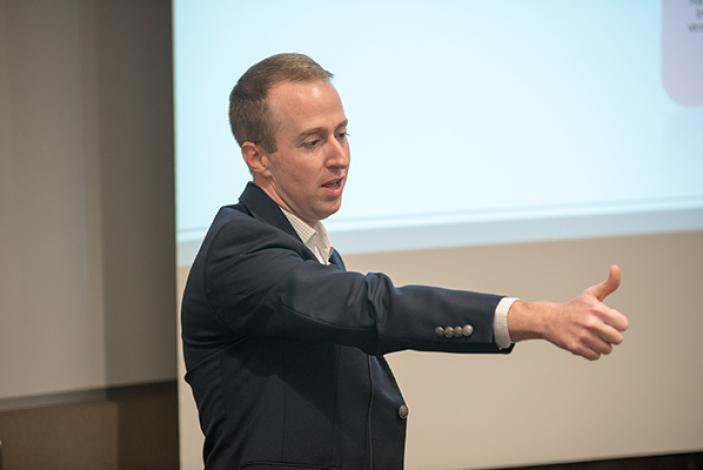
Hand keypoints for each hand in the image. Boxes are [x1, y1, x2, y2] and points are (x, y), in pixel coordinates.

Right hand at [508, 265, 628, 360]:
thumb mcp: (591, 294)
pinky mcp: (576, 347)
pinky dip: (591, 352)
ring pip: (607, 349)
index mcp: (597, 309)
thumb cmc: (574, 307)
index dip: (617, 323)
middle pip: (617, 339)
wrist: (549, 319)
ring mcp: (583, 336)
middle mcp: (591, 323)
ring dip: (600, 345)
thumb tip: (616, 267)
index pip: (623, 325)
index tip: (607, 320)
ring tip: (590, 336)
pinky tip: (583, 343)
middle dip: (610, 336)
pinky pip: (595, 356)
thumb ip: (609, 284)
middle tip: (599, 330)